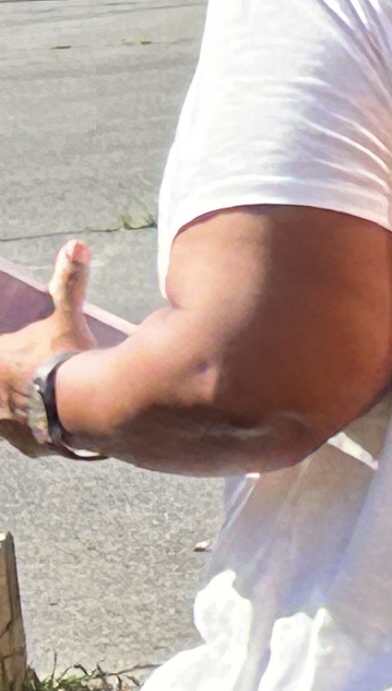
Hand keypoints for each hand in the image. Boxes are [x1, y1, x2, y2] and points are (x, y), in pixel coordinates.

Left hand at [0, 241, 104, 457]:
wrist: (84, 408)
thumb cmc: (68, 361)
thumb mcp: (68, 319)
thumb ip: (68, 284)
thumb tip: (77, 245)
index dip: (8, 357)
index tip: (26, 359)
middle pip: (2, 390)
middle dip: (11, 387)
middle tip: (32, 382)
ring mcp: (7, 425)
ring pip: (7, 418)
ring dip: (19, 412)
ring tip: (38, 407)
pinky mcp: (26, 445)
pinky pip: (27, 441)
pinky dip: (38, 437)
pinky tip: (52, 431)